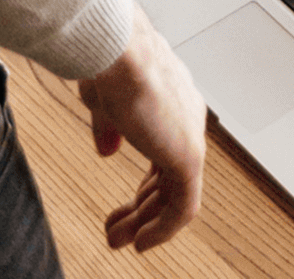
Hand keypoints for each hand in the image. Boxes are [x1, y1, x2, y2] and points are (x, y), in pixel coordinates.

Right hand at [78, 5, 206, 249]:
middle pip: (169, 175)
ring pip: (174, 195)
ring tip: (118, 240)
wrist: (116, 51)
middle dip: (141, 208)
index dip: (147, 182)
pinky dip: (162, 230)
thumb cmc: (108, 60)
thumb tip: (107, 149)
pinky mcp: (189, 155)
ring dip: (145, 223)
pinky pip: (182, 207)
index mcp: (169, 99)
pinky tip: (141, 242)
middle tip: (116, 229)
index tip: (128, 204)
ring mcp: (190, 136)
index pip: (165, 149)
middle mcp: (186, 116)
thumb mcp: (103, 99)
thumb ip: (109, 126)